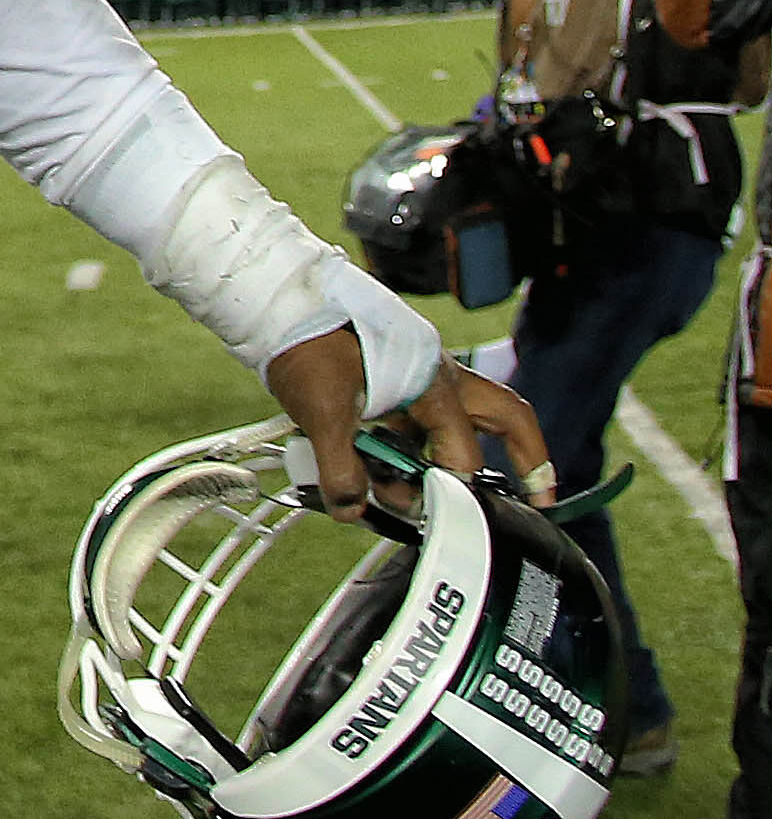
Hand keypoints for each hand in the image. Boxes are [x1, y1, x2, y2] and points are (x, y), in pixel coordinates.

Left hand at [262, 327, 554, 522]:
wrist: (278, 301)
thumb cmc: (306, 345)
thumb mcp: (322, 413)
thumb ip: (340, 469)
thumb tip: (352, 510)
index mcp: (434, 384)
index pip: (461, 454)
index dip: (447, 492)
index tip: (429, 517)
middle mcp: (439, 377)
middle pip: (505, 416)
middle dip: (529, 456)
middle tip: (540, 496)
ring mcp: (420, 373)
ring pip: (461, 418)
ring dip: (450, 456)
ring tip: (426, 493)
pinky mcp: (394, 374)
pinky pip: (419, 416)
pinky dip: (412, 444)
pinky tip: (385, 467)